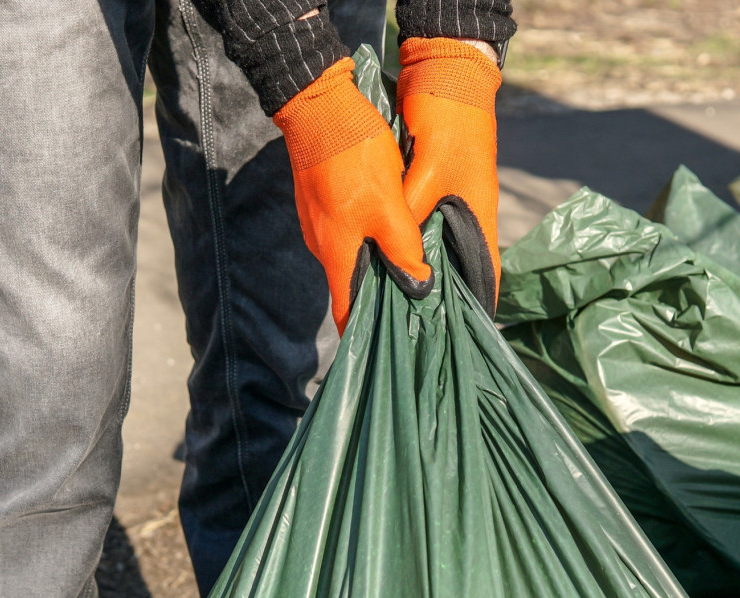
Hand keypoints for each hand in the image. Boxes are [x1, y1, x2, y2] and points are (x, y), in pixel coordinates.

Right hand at [274, 57, 432, 333]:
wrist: (319, 106)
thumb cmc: (355, 157)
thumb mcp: (389, 207)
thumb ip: (403, 250)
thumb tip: (419, 287)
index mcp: (338, 253)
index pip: (347, 310)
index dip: (365, 333)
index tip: (387, 349)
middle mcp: (323, 245)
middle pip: (351, 287)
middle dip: (378, 303)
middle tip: (413, 314)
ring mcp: (321, 223)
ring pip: (352, 258)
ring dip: (377, 271)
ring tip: (411, 279)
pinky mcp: (324, 204)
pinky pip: (349, 235)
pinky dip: (370, 244)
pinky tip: (394, 238)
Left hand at [398, 37, 502, 317]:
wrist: (446, 74)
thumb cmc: (447, 123)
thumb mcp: (426, 173)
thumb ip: (412, 217)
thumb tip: (399, 261)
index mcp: (480, 217)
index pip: (487, 278)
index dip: (478, 310)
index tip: (461, 341)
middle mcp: (470, 215)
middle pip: (460, 270)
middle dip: (441, 300)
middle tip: (413, 331)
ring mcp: (454, 202)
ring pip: (439, 251)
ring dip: (422, 274)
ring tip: (396, 305)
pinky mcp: (436, 189)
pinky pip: (423, 230)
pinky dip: (410, 248)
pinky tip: (387, 260)